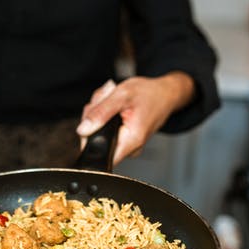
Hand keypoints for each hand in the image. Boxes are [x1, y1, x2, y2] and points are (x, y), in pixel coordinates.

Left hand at [76, 73, 194, 164]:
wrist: (165, 93)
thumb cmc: (149, 93)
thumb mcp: (122, 95)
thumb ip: (101, 113)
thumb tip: (83, 130)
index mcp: (131, 140)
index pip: (100, 155)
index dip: (88, 139)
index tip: (92, 121)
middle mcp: (130, 147)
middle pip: (95, 140)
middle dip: (93, 117)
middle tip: (105, 101)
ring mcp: (126, 144)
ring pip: (97, 132)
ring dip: (98, 113)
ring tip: (112, 100)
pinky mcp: (123, 139)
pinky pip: (104, 129)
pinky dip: (104, 114)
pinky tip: (114, 105)